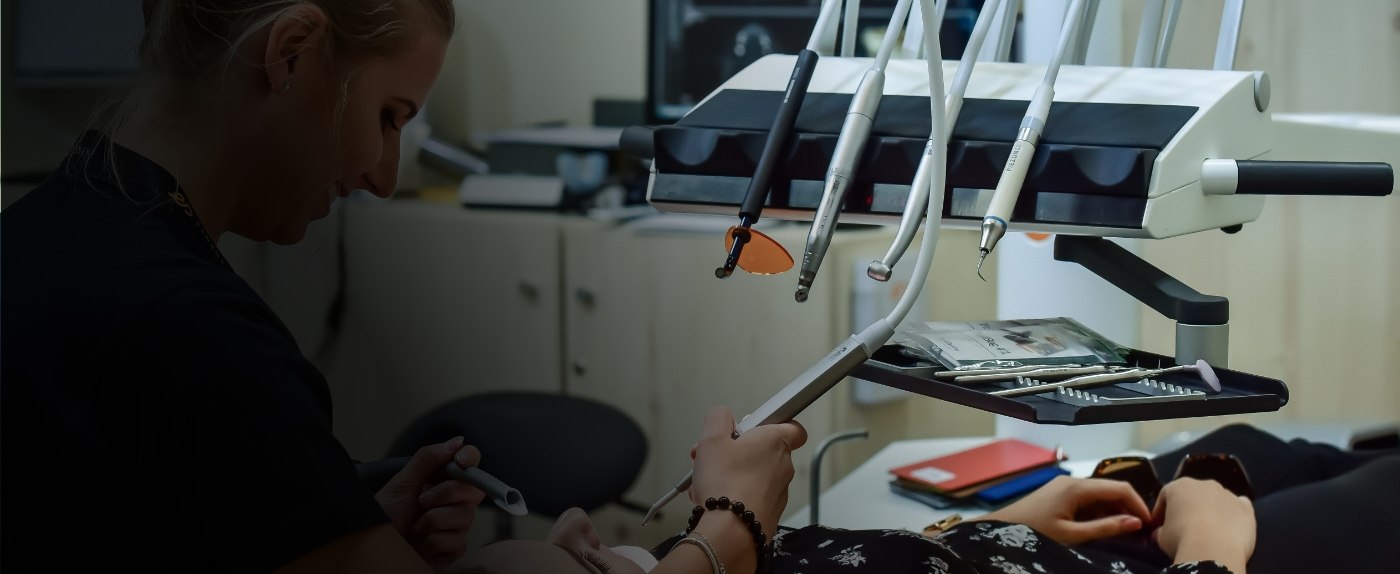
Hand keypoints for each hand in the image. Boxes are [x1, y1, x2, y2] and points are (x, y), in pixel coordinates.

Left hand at [375, 437, 486, 569]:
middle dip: (444, 493)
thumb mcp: (402, 481)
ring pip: (464, 516)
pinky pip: (457, 541)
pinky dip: (433, 542)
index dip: (470, 458)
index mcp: (444, 480)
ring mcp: (457, 525)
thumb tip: (457, 441)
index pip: (471, 462)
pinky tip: (422, 543)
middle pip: (473, 489)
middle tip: (422, 500)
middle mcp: (456, 501)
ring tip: (416, 526)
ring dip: (432, 521)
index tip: (460, 460)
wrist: (376, 545)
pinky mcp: (455, 548)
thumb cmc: (386, 514)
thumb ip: (428, 458)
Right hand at [689, 407, 807, 538]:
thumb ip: (718, 418)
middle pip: (763, 451)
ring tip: (705, 482)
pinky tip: (713, 500)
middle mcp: (784, 466)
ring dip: (731, 474)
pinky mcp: (770, 513)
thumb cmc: (724, 481)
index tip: (750, 429)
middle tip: (713, 456)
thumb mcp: (711, 439)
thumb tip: (723, 416)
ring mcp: (779, 492)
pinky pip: (751, 497)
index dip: (772, 424)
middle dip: (736, 451)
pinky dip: (734, 495)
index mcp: (775, 442)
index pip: (792, 426)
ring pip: (754, 475)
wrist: (730, 531)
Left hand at [974, 476, 1150, 544]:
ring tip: (1126, 533)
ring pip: (1100, 495)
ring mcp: (1065, 486)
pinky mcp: (1060, 494)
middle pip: (1111, 489)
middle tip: (1141, 532)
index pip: (1120, 488)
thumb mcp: (1072, 535)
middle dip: (1128, 508)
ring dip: (1115, 511)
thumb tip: (1135, 523)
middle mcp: (1073, 481)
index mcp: (1077, 487)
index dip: (1139, 505)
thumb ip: (1105, 528)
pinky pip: (1088, 499)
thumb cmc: (1033, 532)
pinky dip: (1100, 512)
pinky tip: (1106, 528)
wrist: (1001, 529)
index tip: (1150, 524)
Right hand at [1151, 477, 1254, 572]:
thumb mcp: (1161, 537)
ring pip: (1217, 499)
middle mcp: (1204, 484)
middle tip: (1184, 528)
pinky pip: (1239, 506)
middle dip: (1189, 508)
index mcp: (1179, 486)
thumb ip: (1160, 531)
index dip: (1161, 512)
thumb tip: (1159, 533)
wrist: (1213, 548)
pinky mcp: (1246, 507)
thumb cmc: (1181, 538)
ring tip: (1209, 531)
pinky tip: (1230, 526)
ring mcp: (1227, 494)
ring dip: (1212, 510)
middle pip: (1193, 495)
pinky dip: (1234, 513)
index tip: (1159, 526)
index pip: (1166, 496)